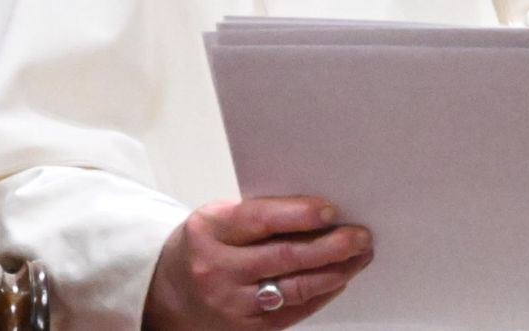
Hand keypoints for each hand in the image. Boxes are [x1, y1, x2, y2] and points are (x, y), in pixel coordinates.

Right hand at [143, 195, 373, 328]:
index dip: (299, 215)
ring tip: (358, 257)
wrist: (168, 292)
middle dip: (330, 246)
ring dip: (334, 272)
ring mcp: (232, 304)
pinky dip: (320, 295)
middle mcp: (218, 269)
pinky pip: (293, 313)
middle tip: (359, 236)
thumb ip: (260, 213)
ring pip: (294, 289)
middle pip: (285, 257)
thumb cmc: (204, 246)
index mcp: (211, 231)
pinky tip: (337, 280)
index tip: (331, 210)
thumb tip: (318, 210)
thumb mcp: (218, 218)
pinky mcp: (245, 328)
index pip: (260, 220)